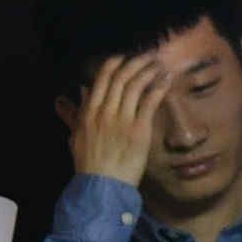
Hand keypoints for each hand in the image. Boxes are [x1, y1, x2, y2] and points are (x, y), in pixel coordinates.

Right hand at [66, 52, 173, 186]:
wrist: (102, 185)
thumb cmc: (90, 163)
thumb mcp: (76, 136)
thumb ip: (74, 114)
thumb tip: (74, 94)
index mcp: (89, 111)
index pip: (102, 78)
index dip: (115, 64)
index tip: (125, 57)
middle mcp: (104, 111)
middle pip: (121, 78)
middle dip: (136, 62)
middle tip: (149, 55)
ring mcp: (122, 119)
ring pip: (135, 86)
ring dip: (149, 71)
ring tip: (159, 64)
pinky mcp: (139, 129)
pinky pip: (149, 102)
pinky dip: (159, 87)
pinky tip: (166, 79)